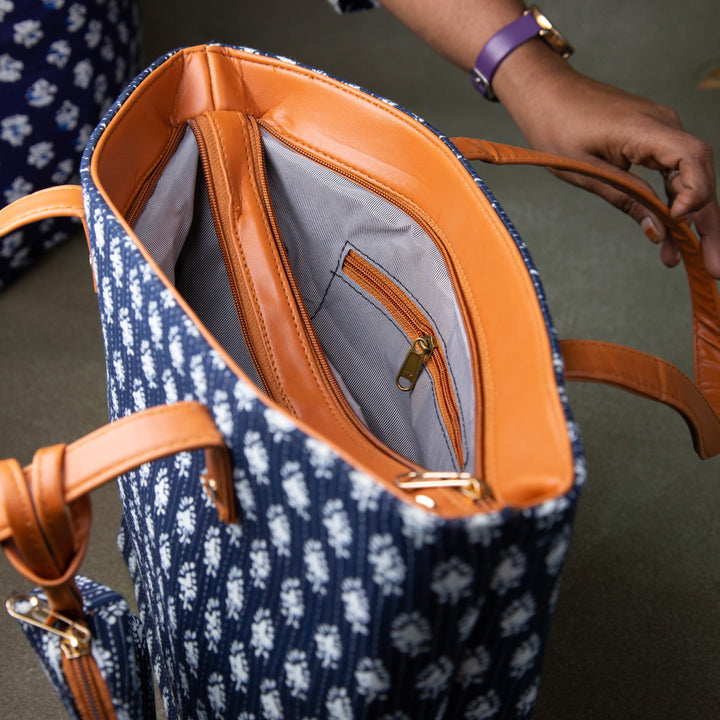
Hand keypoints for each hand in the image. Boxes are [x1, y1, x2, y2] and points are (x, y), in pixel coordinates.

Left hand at [497, 54, 719, 277]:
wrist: (546, 93)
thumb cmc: (557, 126)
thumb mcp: (585, 171)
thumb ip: (625, 198)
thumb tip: (657, 232)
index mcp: (645, 129)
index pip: (692, 159)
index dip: (695, 194)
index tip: (678, 223)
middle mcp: (664, 126)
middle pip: (699, 175)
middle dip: (708, 223)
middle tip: (714, 266)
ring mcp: (661, 132)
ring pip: (688, 179)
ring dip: (690, 219)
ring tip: (683, 258)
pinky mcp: (652, 140)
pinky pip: (671, 173)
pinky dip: (671, 202)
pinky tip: (668, 233)